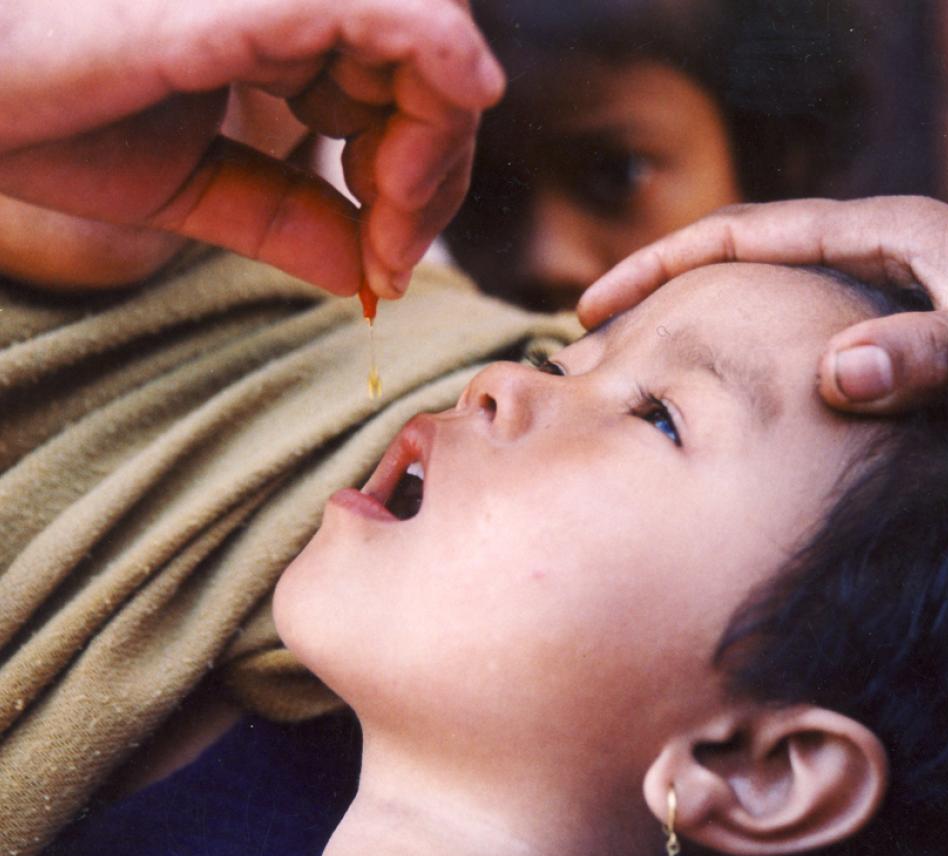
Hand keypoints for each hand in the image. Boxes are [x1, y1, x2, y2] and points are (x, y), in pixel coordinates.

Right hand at [0, 0, 503, 295]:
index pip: (403, 85)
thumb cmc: (43, 112)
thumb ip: (280, 216)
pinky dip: (440, 78)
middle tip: (393, 250)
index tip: (386, 261)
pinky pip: (403, 14)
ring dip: (438, 142)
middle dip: (437, 167)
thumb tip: (363, 274)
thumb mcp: (183, 184)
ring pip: (435, 38)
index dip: (420, 175)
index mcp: (277, 23)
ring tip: (387, 213)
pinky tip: (412, 164)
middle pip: (432, 66)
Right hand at [579, 197, 947, 451]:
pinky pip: (819, 365)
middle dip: (669, 306)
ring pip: (777, 323)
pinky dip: (771, 390)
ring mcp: (897, 311)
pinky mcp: (916, 356)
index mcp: (886, 237)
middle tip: (603, 360)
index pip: (744, 236)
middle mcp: (881, 266)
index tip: (592, 309)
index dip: (661, 266)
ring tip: (658, 400)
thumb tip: (834, 376)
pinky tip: (757, 438)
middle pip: (744, 273)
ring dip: (713, 350)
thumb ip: (936, 356)